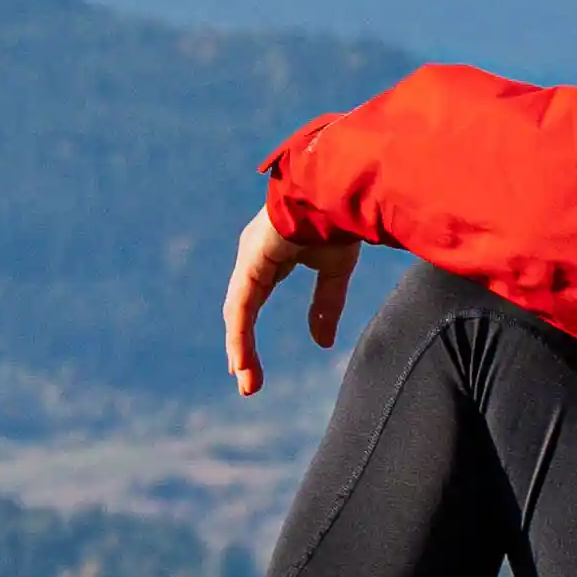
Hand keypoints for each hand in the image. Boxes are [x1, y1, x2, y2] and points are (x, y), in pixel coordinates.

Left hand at [222, 204, 358, 396]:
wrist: (339, 194)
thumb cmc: (339, 221)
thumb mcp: (335, 272)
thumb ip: (326, 305)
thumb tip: (322, 342)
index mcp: (270, 256)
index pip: (253, 301)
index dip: (249, 333)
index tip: (249, 364)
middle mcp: (253, 258)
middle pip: (241, 312)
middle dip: (242, 348)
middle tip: (245, 380)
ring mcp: (249, 260)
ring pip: (237, 315)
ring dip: (240, 350)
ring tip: (246, 381)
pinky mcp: (251, 265)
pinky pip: (241, 309)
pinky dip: (241, 337)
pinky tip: (241, 362)